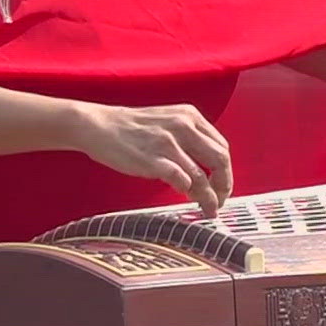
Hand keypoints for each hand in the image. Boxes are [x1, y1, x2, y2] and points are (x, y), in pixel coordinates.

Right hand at [68, 101, 234, 216]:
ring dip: (209, 197)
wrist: (98, 125)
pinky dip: (188, 192)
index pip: (222, 146)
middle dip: (224, 185)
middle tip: (221, 200)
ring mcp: (168, 143)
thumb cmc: (130, 127)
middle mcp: (183, 126)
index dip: (226, 170)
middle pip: (220, 160)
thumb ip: (189, 139)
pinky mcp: (153, 160)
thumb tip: (207, 168)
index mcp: (190, 116)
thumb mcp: (167, 121)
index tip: (223, 185)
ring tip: (208, 209)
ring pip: (202, 176)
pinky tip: (186, 197)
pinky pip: (181, 180)